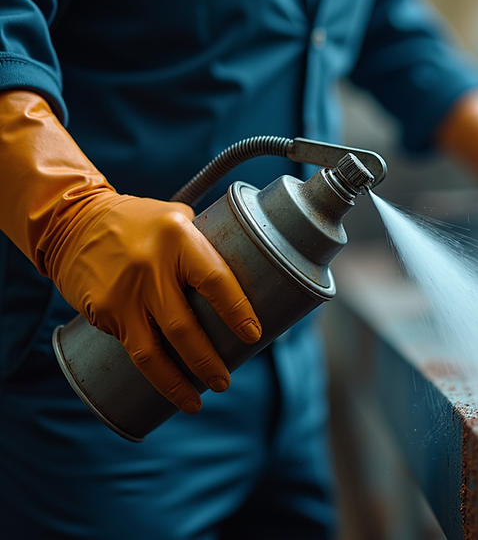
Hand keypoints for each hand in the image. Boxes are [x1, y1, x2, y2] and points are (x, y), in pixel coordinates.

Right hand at [0, 90, 261, 413]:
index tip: (253, 336)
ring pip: (151, 352)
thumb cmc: (143, 225)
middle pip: (183, 328)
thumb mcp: (178, 220)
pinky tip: (165, 383)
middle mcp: (149, 266)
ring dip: (175, 384)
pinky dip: (151, 370)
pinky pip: (131, 347)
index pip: (215, 280)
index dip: (236, 311)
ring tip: (195, 404)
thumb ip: (206, 248)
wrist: (73, 222)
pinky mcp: (102, 310)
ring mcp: (122, 292)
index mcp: (178, 237)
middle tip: (224, 383)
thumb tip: (257, 285)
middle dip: (207, 363)